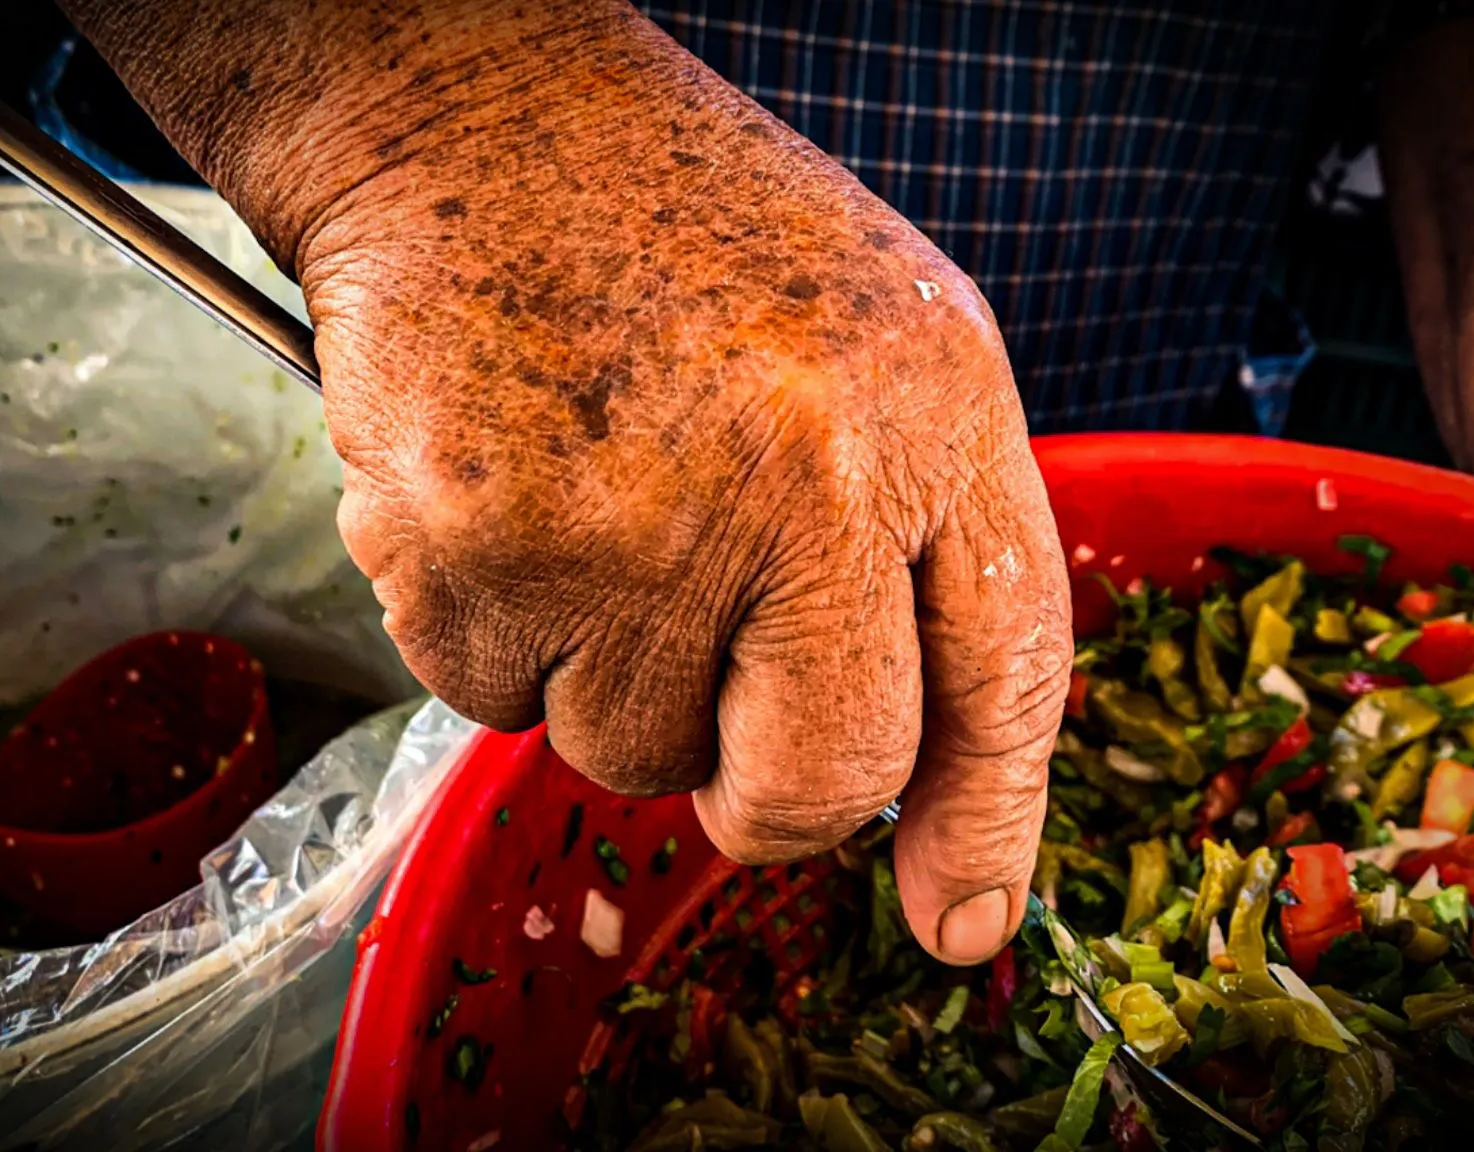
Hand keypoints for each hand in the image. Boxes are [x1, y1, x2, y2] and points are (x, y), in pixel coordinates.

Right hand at [63, 0, 1072, 963]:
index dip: (985, 821)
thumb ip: (915, 547)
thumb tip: (906, 793)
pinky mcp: (471, 550)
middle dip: (766, 788)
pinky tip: (507, 498)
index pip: (1001, 674)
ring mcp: (627, 522)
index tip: (960, 919)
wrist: (474, 120)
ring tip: (590, 506)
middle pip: (818, 778)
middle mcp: (797, 476)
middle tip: (714, 703)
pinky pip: (491, 705)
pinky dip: (495, 634)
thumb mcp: (872, 346)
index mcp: (925, 410)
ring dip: (606, 674)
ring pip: (630, 753)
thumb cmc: (678, 236)